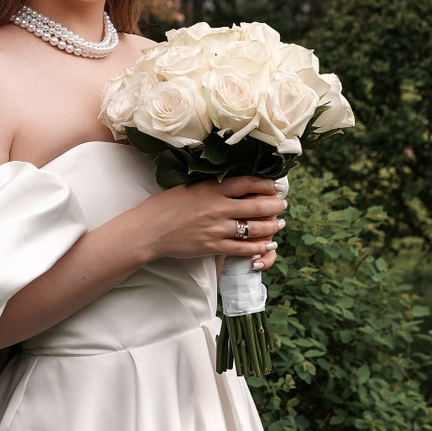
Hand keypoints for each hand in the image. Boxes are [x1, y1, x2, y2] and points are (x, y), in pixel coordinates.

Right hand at [130, 175, 285, 264]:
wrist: (148, 230)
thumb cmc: (165, 206)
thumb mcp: (189, 187)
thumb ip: (212, 186)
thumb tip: (234, 184)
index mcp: (211, 189)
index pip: (247, 182)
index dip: (266, 184)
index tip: (275, 185)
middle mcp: (217, 208)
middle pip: (257, 205)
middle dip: (275, 205)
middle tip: (282, 204)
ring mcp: (216, 229)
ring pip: (254, 228)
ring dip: (271, 226)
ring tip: (278, 223)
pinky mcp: (213, 247)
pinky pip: (243, 248)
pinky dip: (258, 246)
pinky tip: (266, 244)